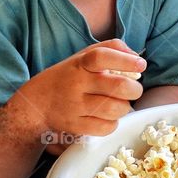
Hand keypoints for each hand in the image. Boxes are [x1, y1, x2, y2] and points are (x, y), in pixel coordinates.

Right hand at [20, 38, 144, 138]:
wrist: (36, 104)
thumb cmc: (66, 77)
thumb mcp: (82, 56)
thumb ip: (109, 49)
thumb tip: (137, 58)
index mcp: (79, 64)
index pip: (103, 57)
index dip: (126, 60)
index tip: (141, 65)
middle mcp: (77, 84)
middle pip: (118, 86)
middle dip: (135, 89)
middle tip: (134, 89)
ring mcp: (76, 106)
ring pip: (116, 109)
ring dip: (124, 107)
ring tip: (118, 103)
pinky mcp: (76, 126)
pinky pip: (106, 127)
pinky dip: (113, 123)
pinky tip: (107, 116)